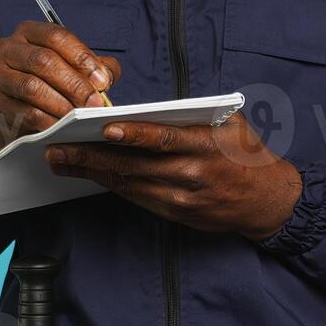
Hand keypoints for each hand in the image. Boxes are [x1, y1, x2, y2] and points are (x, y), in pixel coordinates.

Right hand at [0, 21, 118, 153]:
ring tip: (82, 116)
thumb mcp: (74, 66)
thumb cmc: (52, 82)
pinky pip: (25, 112)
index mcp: (29, 32)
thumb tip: (106, 76)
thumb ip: (96, 65)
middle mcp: (8, 49)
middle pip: (44, 61)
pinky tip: (64, 127)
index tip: (102, 80)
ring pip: (32, 87)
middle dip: (74, 83)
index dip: (82, 57)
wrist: (19, 113)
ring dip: (62, 103)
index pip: (56, 36)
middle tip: (95, 103)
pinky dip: (49, 121)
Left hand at [44, 112, 302, 242]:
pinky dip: (111, 185)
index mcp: (208, 146)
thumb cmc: (248, 155)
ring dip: (92, 173)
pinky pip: (137, 197)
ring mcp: (182, 198)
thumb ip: (195, 118)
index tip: (103, 128)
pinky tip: (90, 175)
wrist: (267, 202)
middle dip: (92, 157)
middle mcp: (193, 175)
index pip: (165, 139)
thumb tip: (151, 110)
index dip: (133, 135)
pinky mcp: (175, 214)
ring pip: (129, 184)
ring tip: (62, 160)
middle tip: (58, 148)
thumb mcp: (232, 125)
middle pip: (135, 165)